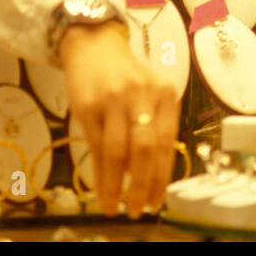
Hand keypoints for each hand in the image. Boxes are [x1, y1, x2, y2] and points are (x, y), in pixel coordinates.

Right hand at [60, 24, 179, 217]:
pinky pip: (95, 146)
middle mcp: (142, 95)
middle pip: (145, 149)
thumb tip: (151, 176)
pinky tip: (101, 188)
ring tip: (114, 206)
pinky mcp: (88, 106)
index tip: (157, 201)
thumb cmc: (126, 78)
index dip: (162, 177)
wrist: (94, 46)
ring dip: (115, 185)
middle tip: (138, 209)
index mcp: (165, 94)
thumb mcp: (149, 95)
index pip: (167, 142)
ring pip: (117, 151)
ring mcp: (114, 100)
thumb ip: (154, 128)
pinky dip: (98, 172)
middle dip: (141, 184)